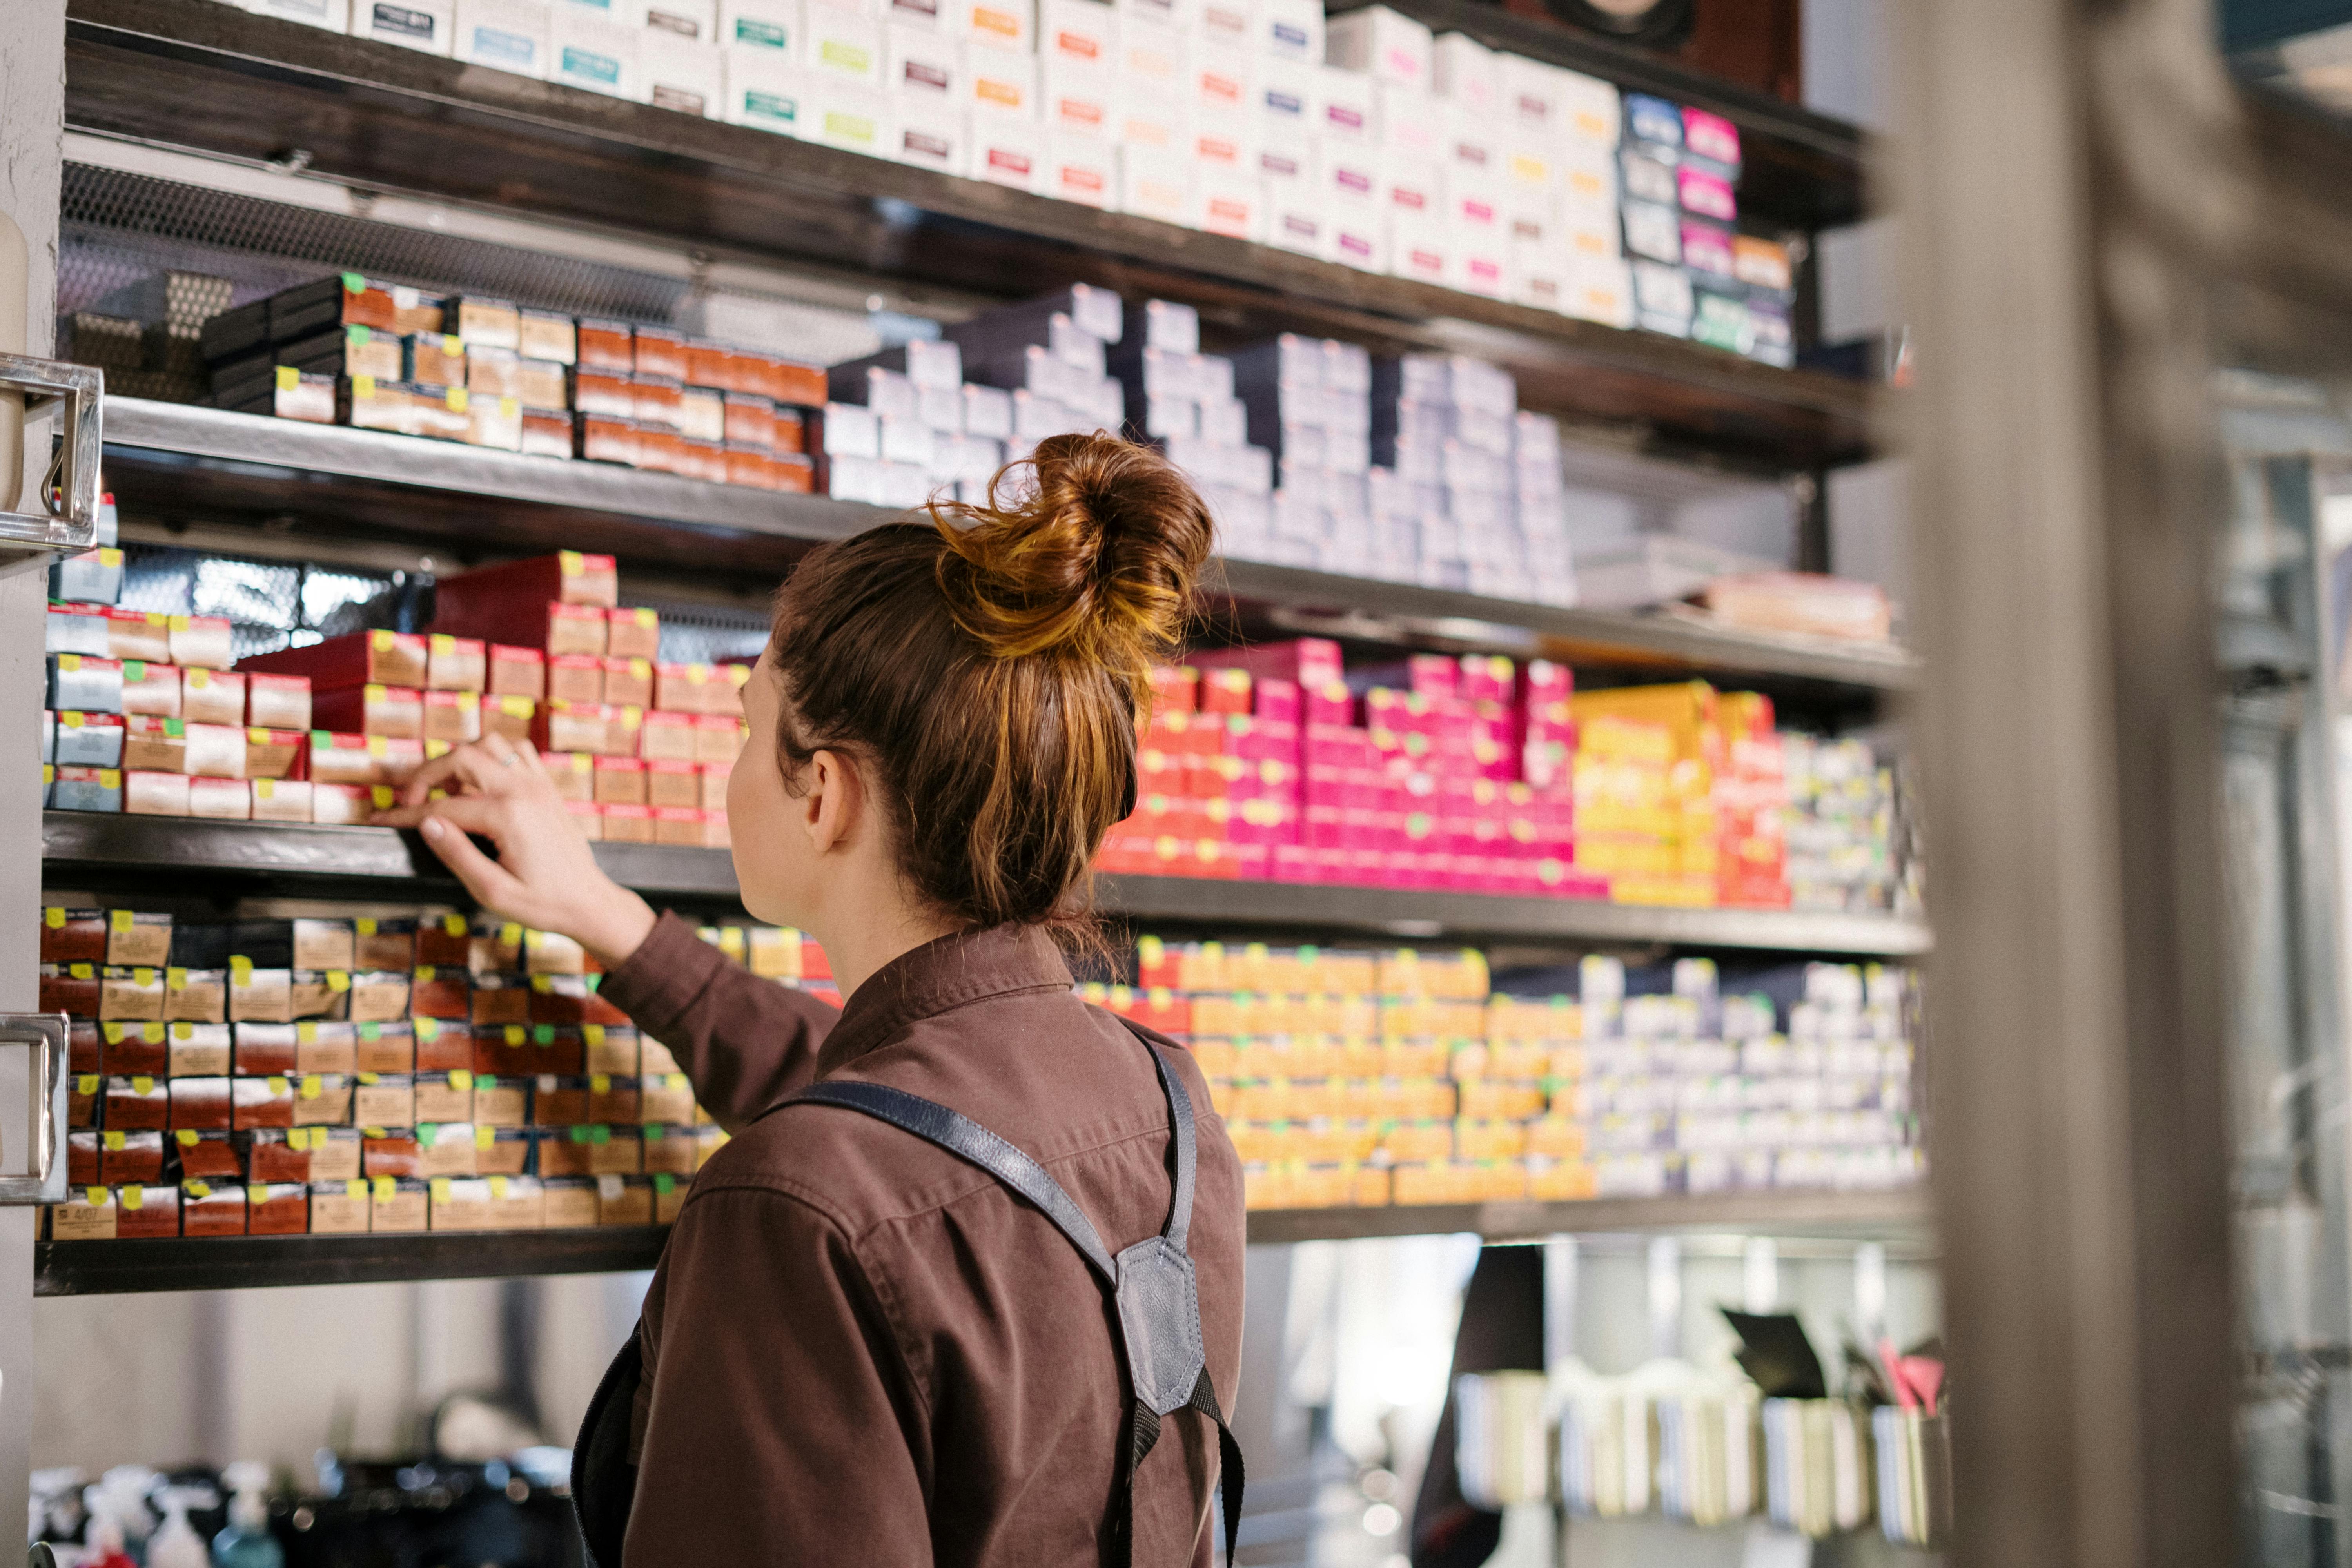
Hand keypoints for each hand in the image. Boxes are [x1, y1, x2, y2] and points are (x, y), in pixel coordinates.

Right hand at [371, 733, 657, 966]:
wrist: (589, 903)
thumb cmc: (545, 903)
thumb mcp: (493, 891)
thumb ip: (457, 855)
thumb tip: (427, 824)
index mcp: (508, 815)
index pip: (441, 806)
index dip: (405, 814)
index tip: (381, 820)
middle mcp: (525, 790)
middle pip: (462, 757)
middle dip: (426, 774)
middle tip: (409, 800)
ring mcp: (539, 785)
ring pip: (490, 745)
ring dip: (461, 759)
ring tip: (445, 789)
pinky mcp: (548, 788)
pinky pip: (518, 752)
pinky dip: (493, 757)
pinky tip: (481, 782)